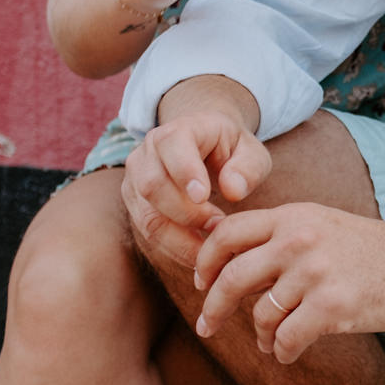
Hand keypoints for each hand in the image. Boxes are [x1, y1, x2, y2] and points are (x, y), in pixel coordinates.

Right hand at [122, 103, 270, 265]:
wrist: (205, 145)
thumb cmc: (231, 148)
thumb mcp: (251, 150)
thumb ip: (248, 167)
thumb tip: (233, 192)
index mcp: (178, 130)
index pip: (172, 146)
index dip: (185, 172)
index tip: (204, 196)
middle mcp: (147, 152)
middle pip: (153, 186)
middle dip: (186, 213)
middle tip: (219, 226)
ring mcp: (135, 178)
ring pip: (147, 215)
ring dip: (180, 238)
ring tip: (211, 247)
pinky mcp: (134, 203)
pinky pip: (147, 231)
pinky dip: (173, 247)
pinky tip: (198, 254)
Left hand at [193, 204, 384, 363]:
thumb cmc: (367, 249)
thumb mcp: (321, 224)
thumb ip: (280, 236)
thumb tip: (230, 264)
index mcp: (294, 216)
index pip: (228, 232)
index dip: (206, 260)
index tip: (202, 281)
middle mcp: (299, 239)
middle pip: (232, 276)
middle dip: (213, 306)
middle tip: (207, 325)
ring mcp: (315, 272)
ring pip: (261, 313)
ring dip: (260, 334)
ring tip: (270, 339)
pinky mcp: (331, 306)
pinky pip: (286, 338)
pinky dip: (282, 351)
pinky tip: (288, 351)